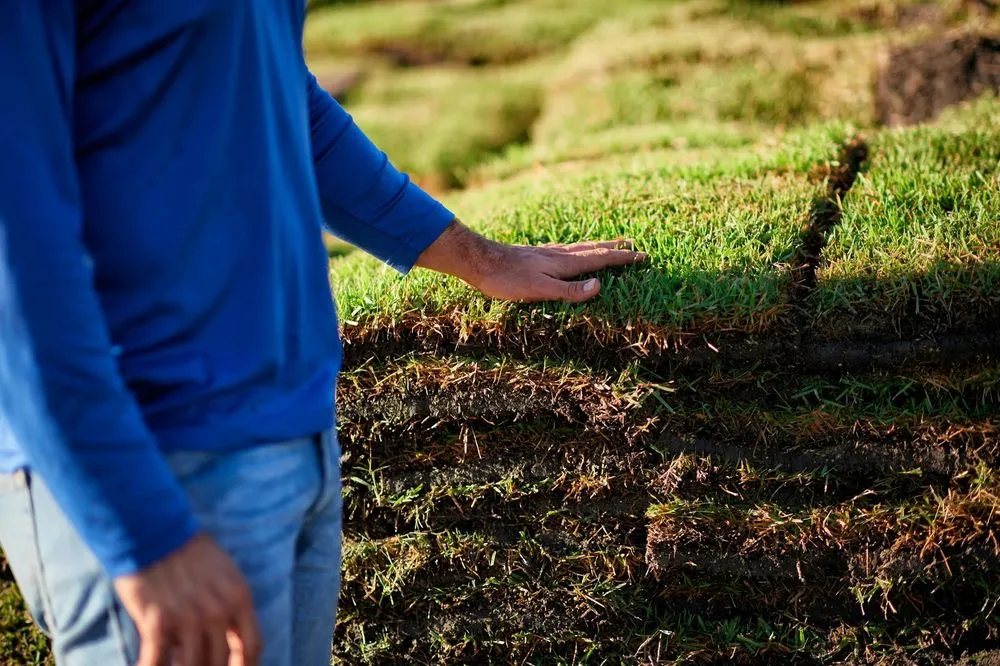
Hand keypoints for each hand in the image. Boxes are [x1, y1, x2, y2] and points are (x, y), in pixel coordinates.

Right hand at [113, 533, 261, 665]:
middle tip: (200, 663)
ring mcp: (189, 619)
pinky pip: (157, 663)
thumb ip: (228, 606)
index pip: (251, 647)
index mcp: (239, 597)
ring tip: (177, 663)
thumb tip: (227, 641)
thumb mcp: (224, 573)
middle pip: (221, 662)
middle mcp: (218, 612)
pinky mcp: (158, 622)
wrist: (154, 529)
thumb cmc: (188, 550)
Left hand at [416, 220, 646, 302]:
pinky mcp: (534, 256)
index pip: (600, 259)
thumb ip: (570, 291)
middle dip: (614, 249)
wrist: (478, 261)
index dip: (622, 259)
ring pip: (579, 248)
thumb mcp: (540, 290)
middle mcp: (558, 255)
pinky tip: (569, 252)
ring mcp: (546, 254)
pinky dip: (577, 250)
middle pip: (593, 249)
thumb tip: (600, 286)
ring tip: (608, 245)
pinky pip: (565, 251)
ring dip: (597, 247)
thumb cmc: (507, 280)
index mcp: (564, 263)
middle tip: (633, 245)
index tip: (643, 256)